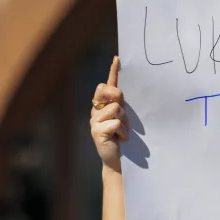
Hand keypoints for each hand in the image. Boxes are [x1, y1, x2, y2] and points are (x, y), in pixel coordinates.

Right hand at [90, 57, 127, 172]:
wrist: (119, 161)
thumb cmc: (124, 139)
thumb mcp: (124, 120)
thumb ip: (122, 106)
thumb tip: (123, 93)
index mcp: (104, 106)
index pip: (107, 85)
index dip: (113, 72)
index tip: (118, 59)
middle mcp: (96, 111)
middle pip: (108, 91)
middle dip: (118, 97)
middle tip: (123, 113)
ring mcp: (94, 121)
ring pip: (116, 109)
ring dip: (124, 122)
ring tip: (123, 132)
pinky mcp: (97, 132)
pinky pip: (115, 123)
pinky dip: (123, 132)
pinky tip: (121, 139)